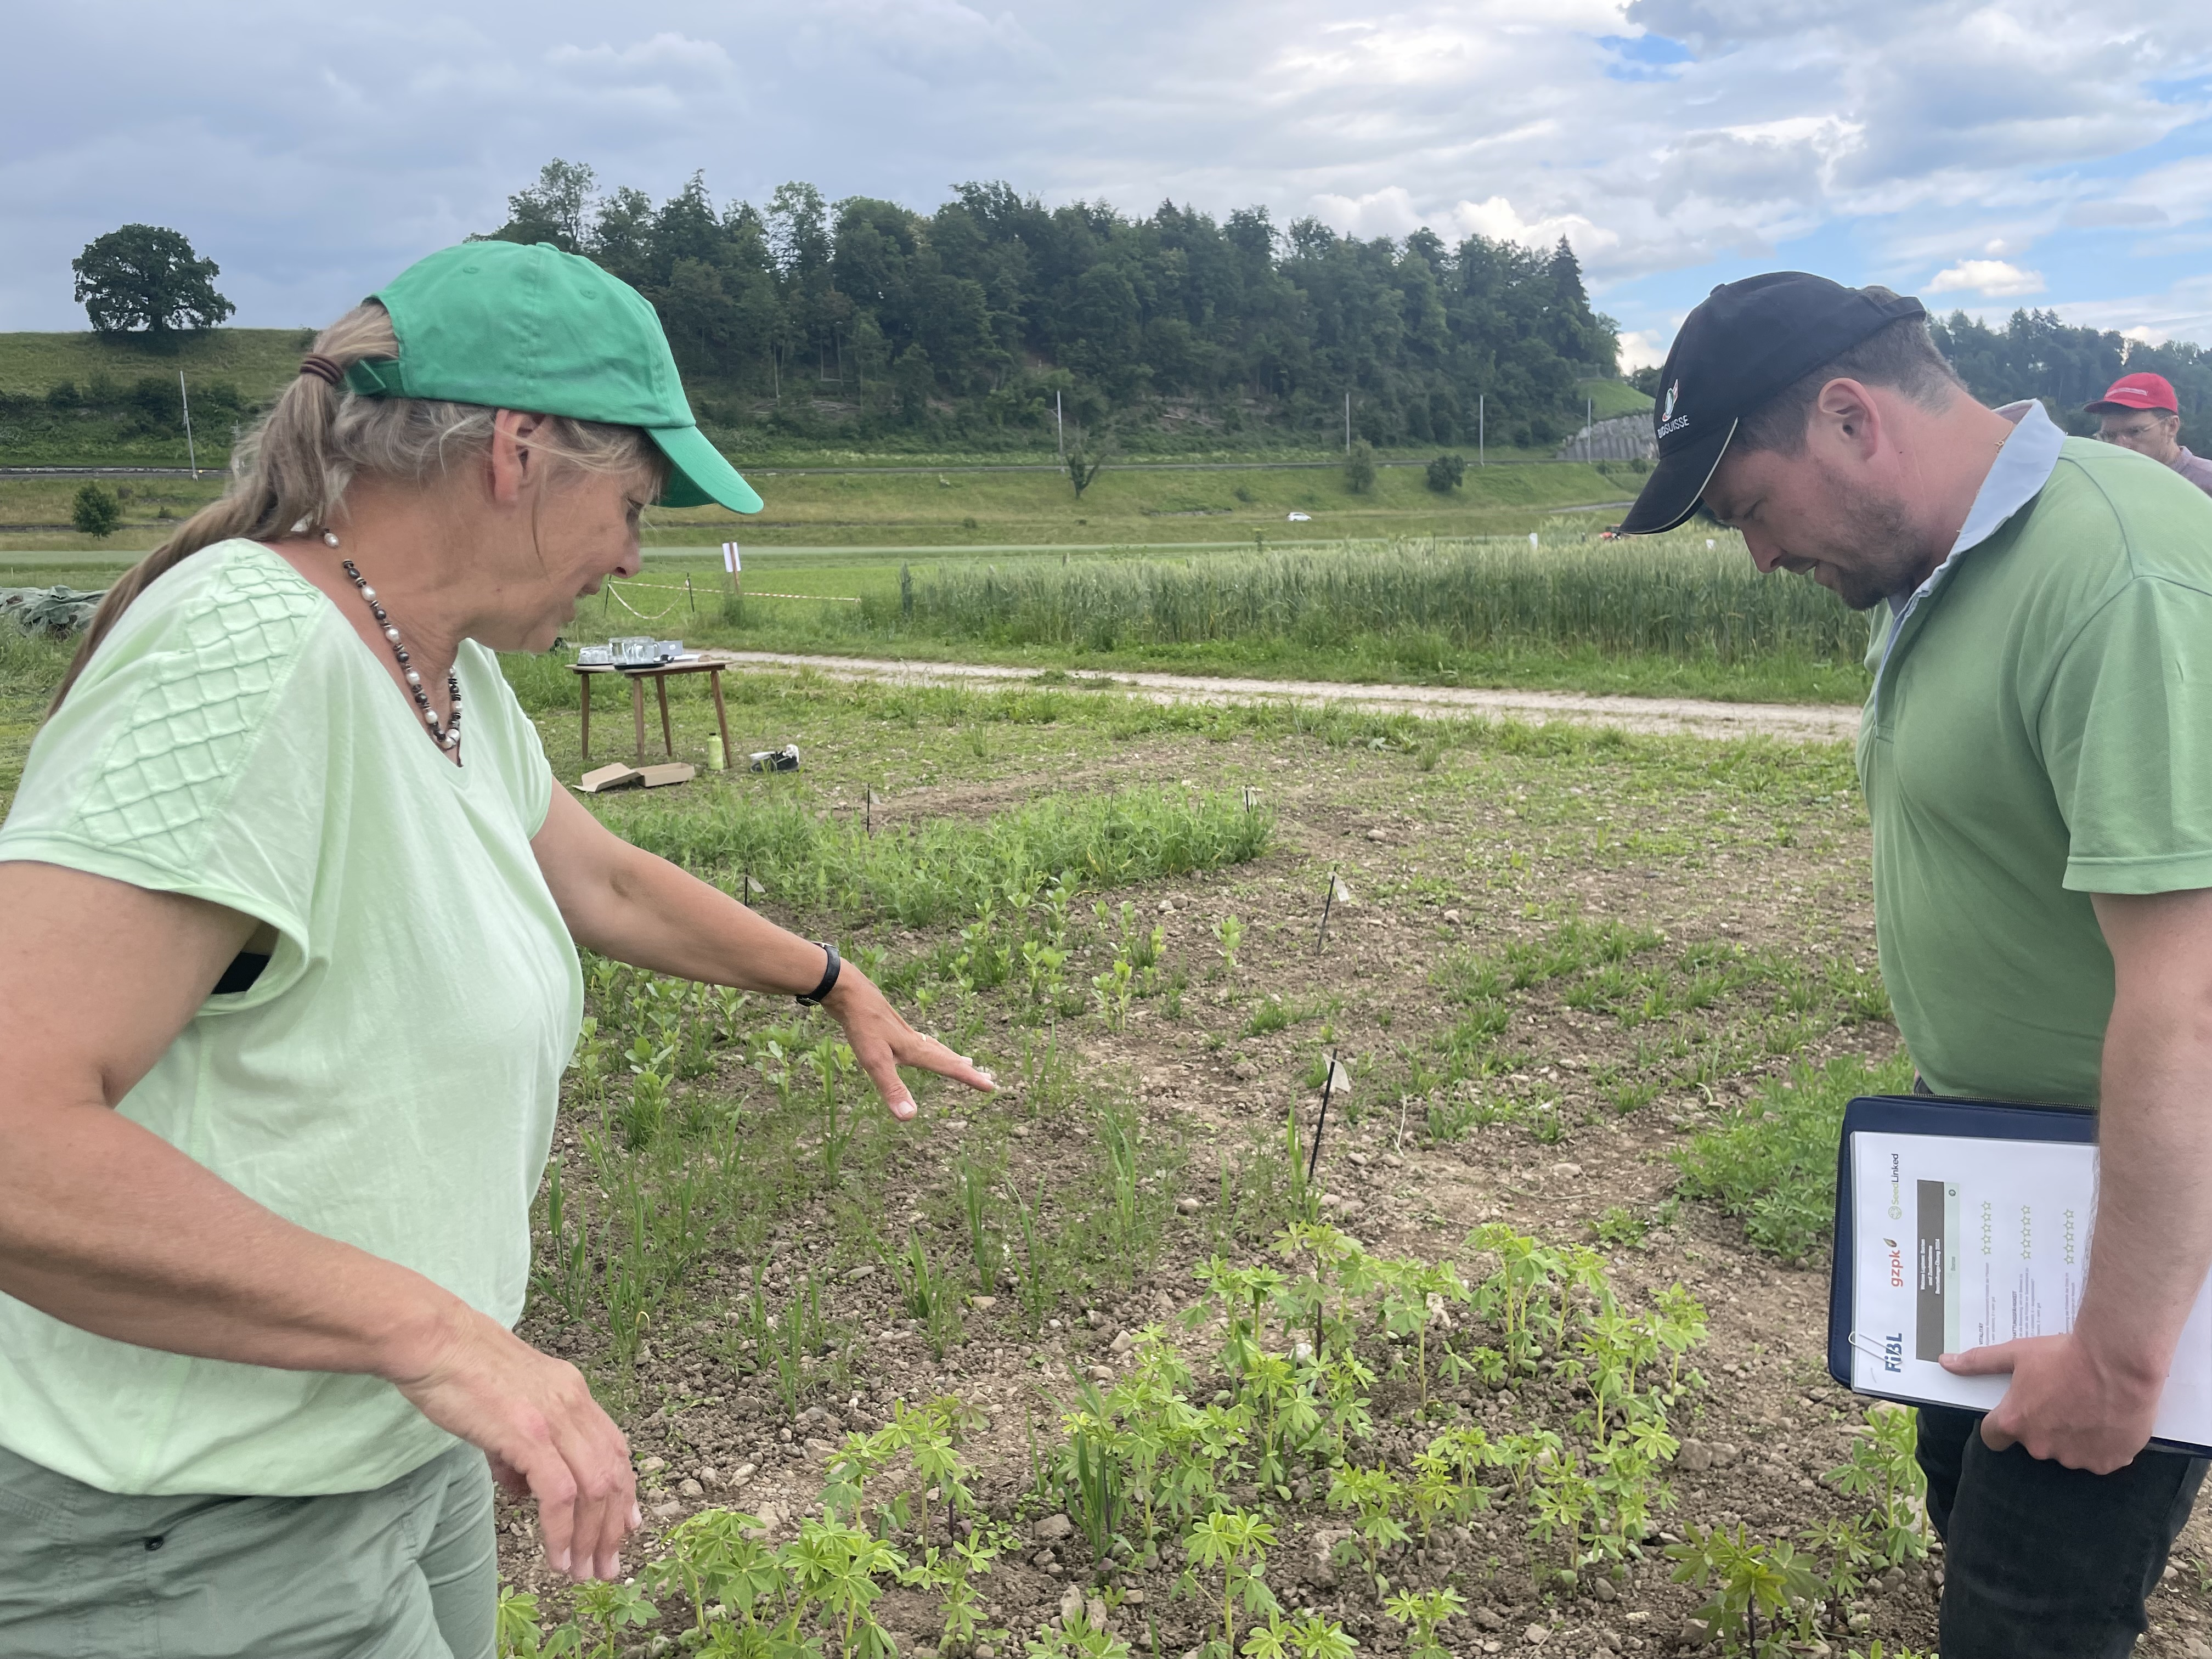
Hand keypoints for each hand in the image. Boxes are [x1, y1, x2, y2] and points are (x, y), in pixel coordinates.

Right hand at [384, 1299, 640, 1579]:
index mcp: (573, 1392)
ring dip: (591, 1538)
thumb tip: (523, 1487)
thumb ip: (523, 1444)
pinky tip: (557, 1557)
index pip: (615, 1448)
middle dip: (612, 1528)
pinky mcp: (528, 1434)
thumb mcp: (508, 1406)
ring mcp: (554, 1418)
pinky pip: (559, 1493)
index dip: (625, 1491)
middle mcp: (574, 1402)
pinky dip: (563, 1531)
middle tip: (605, 1567)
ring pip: (594, 1488)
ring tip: (582, 1573)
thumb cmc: (460, 1371)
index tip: (626, 1527)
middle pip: (612, 1474)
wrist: (433, 1340)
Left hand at [821, 964, 995, 1120]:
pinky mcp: (890, 1025)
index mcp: (915, 1050)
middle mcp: (914, 1040)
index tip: (991, 1085)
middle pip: (945, 1056)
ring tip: (962, 1061)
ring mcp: (902, 1031)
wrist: (848, 991)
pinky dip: (930, 1047)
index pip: (948, 1067)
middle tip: (984, 1075)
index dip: (969, 1078)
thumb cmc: (862, 1025)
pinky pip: (919, 1041)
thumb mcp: (874, 1062)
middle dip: (964, 1069)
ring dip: (949, 1056)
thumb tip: (910, 1117)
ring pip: (933, 1047)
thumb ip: (893, 1089)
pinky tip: (921, 1045)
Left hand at [1941, 1332, 2162, 1472]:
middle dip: (2042, 1425)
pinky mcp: (2106, 1463)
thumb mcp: (2017, 1353)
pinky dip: (2101, 1444)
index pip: (1993, 1437)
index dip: (2001, 1425)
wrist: (2118, 1361)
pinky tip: (2107, 1420)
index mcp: (2016, 1423)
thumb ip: (1979, 1362)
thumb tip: (1945, 1363)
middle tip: (2060, 1398)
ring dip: (2072, 1436)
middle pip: (2033, 1442)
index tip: (2014, 1413)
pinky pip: (2097, 1459)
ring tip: (2087, 1406)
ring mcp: (2075, 1458)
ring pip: (2067, 1452)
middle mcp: (2042, 1447)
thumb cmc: (2065, 1355)